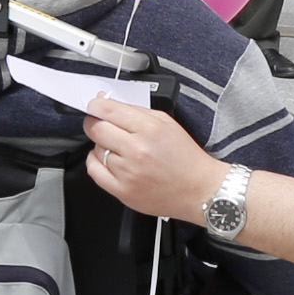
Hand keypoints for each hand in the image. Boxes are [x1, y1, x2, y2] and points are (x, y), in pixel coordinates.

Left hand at [81, 102, 225, 224]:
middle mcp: (137, 150)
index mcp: (149, 129)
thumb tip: (108, 103)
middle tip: (103, 125)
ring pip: (96, 149)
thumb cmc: (185, 158)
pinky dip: (96, 162)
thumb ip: (136, 111)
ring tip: (121, 149)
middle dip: (95, 123)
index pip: (108, 110)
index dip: (96, 105)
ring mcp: (128, 173)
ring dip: (103, 145)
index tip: (95, 106)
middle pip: (96, 129)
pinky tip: (109, 160)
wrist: (198, 190)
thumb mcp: (166, 123)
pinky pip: (94, 171)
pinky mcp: (123, 191)